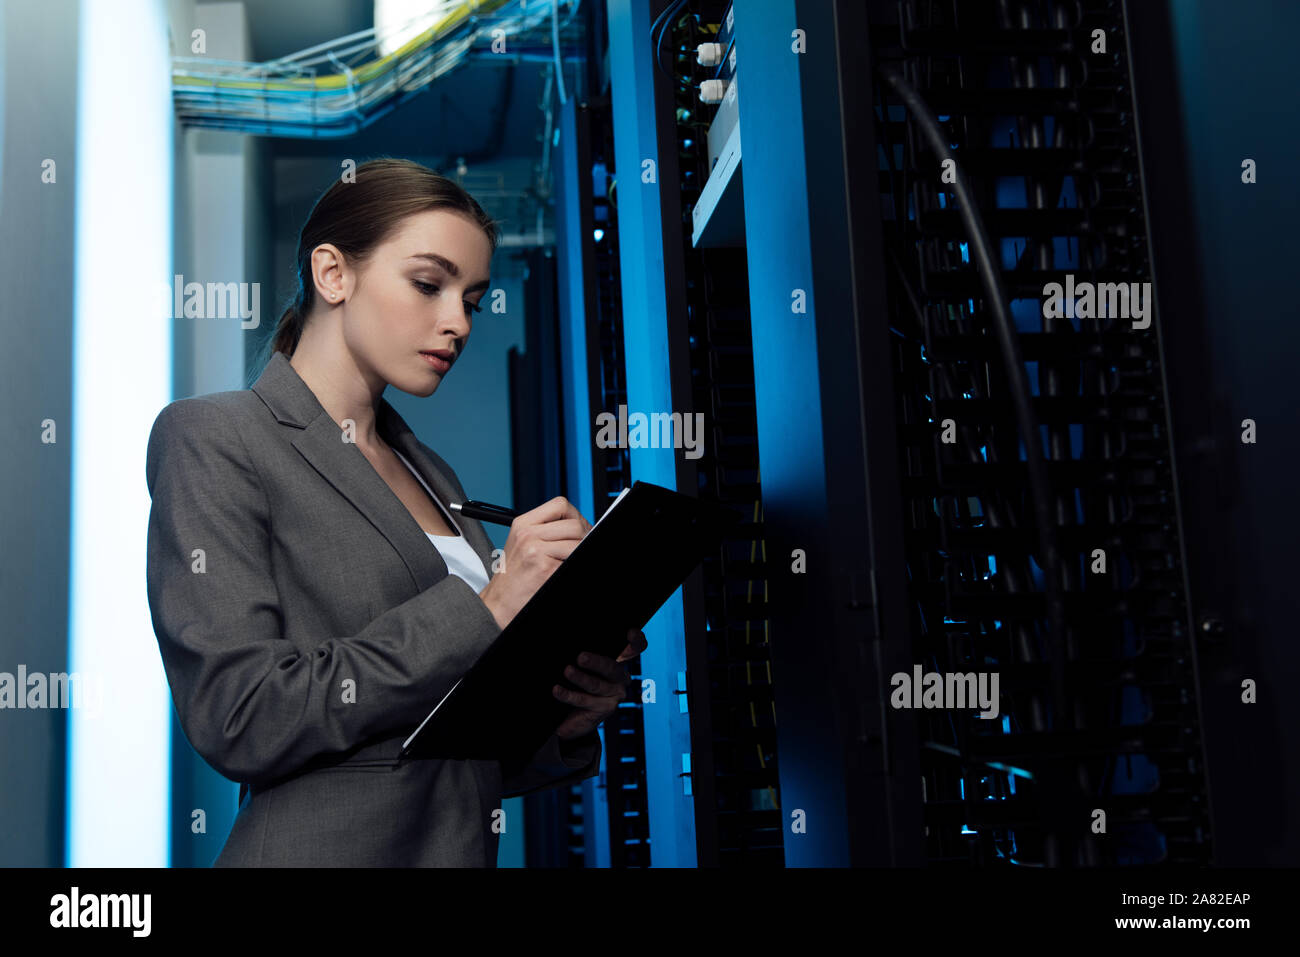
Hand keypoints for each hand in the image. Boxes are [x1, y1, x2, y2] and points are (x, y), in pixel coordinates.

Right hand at [477, 496, 590, 628]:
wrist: (498, 604)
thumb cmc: (513, 578)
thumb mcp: (523, 544)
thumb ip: (547, 531)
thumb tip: (580, 527)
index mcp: (523, 524)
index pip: (560, 505)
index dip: (576, 516)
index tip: (579, 529)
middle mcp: (528, 534)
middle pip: (574, 524)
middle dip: (584, 537)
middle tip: (578, 549)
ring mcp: (536, 551)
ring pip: (578, 542)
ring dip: (578, 552)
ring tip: (566, 562)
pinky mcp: (545, 569)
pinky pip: (573, 560)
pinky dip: (571, 565)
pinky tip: (559, 572)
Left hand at [552, 628, 647, 739]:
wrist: (576, 714)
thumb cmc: (580, 680)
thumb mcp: (584, 663)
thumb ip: (586, 651)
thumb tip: (571, 637)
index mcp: (619, 660)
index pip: (635, 648)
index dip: (636, 640)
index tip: (630, 633)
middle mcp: (621, 677)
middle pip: (612, 667)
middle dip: (596, 662)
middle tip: (581, 657)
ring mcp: (614, 695)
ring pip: (597, 685)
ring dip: (580, 678)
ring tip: (567, 671)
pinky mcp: (604, 710)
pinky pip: (584, 700)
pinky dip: (569, 695)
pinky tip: (557, 690)